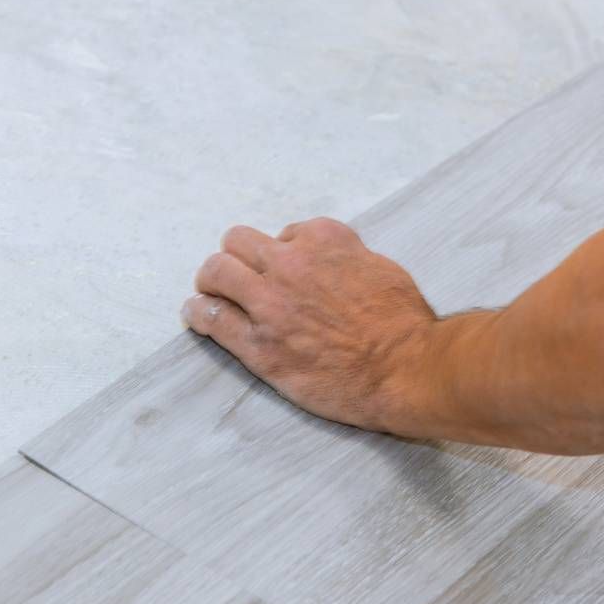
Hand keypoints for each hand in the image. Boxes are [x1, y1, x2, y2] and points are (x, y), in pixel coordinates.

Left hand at [182, 217, 439, 432]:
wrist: (407, 370)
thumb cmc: (405, 324)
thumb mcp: (382, 268)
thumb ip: (349, 258)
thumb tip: (333, 264)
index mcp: (324, 240)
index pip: (287, 233)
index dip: (285, 254)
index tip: (288, 273)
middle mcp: (291, 264)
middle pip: (238, 242)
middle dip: (237, 258)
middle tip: (236, 278)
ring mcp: (270, 305)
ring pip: (216, 272)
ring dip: (211, 282)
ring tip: (210, 294)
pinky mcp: (258, 345)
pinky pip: (211, 318)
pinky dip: (198, 313)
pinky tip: (196, 315)